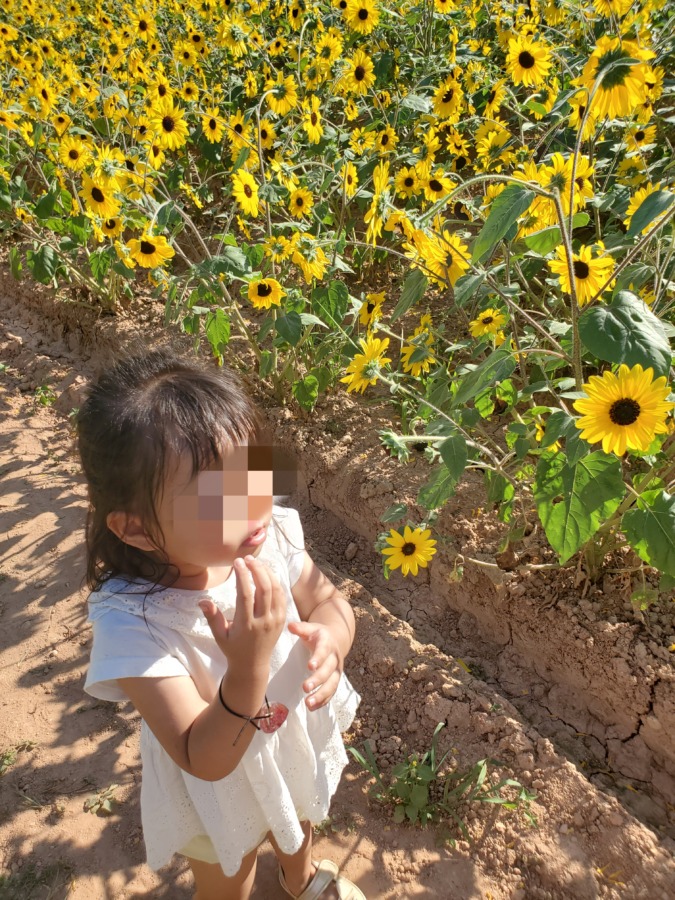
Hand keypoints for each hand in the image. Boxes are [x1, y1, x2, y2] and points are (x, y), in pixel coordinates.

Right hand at [199, 556, 286, 674]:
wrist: (253, 665)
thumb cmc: (233, 648)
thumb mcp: (219, 635)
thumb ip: (212, 617)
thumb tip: (202, 600)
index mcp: (246, 625)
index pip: (245, 595)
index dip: (242, 576)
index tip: (237, 562)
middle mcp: (263, 622)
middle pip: (264, 589)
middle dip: (256, 569)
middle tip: (247, 558)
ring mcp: (275, 620)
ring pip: (276, 590)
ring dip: (267, 573)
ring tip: (257, 563)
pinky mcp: (282, 619)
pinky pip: (282, 597)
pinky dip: (276, 582)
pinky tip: (267, 574)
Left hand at [287, 620, 342, 710]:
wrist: (335, 639)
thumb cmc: (318, 634)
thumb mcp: (310, 628)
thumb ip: (301, 628)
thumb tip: (290, 626)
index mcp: (328, 643)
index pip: (324, 651)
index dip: (318, 658)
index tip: (310, 666)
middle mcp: (335, 658)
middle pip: (328, 671)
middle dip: (317, 680)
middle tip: (305, 687)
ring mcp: (337, 671)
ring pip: (332, 684)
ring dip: (321, 695)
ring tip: (308, 703)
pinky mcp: (335, 680)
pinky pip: (331, 692)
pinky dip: (323, 701)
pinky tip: (312, 708)